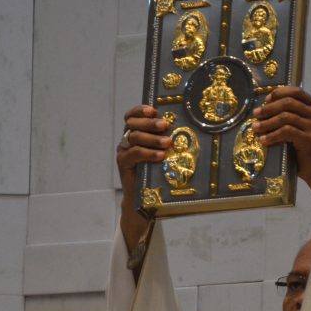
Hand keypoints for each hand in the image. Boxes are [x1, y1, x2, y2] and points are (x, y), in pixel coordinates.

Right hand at [116, 105, 169, 246]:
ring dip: (152, 138)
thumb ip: (166, 140)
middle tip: (165, 125)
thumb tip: (187, 129)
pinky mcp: (123, 164)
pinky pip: (133, 154)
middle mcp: (126, 140)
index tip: (154, 110)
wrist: (144, 199)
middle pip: (132, 123)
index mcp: (135, 132)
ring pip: (133, 137)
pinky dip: (147, 153)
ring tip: (167, 143)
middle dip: (149, 123)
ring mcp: (123, 151)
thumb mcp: (163, 153)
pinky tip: (160, 156)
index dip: (141, 110)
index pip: (132, 115)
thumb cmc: (157, 173)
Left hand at [251, 87, 310, 221]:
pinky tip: (263, 140)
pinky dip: (272, 135)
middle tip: (255, 115)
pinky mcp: (308, 139)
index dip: (278, 93)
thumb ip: (287, 116)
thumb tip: (261, 111)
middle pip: (288, 102)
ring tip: (255, 128)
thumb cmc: (303, 147)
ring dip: (267, 122)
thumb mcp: (297, 127)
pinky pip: (287, 132)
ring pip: (285, 117)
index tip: (265, 101)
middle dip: (268, 108)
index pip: (295, 91)